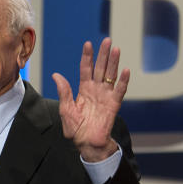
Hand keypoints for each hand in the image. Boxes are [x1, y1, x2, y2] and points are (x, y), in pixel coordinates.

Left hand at [52, 38, 128, 161]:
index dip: (87, 57)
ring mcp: (106, 95)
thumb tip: (56, 75)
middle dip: (103, 54)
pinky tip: (126, 70)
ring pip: (111, 75)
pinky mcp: (114, 104)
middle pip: (100, 68)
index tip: (88, 44)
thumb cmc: (75, 128)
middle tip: (106, 40)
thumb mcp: (66, 109)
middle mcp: (96, 90)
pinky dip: (124, 81)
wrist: (85, 142)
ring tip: (115, 49)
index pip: (86, 69)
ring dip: (114, 62)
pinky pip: (120, 90)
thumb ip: (64, 92)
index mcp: (83, 89)